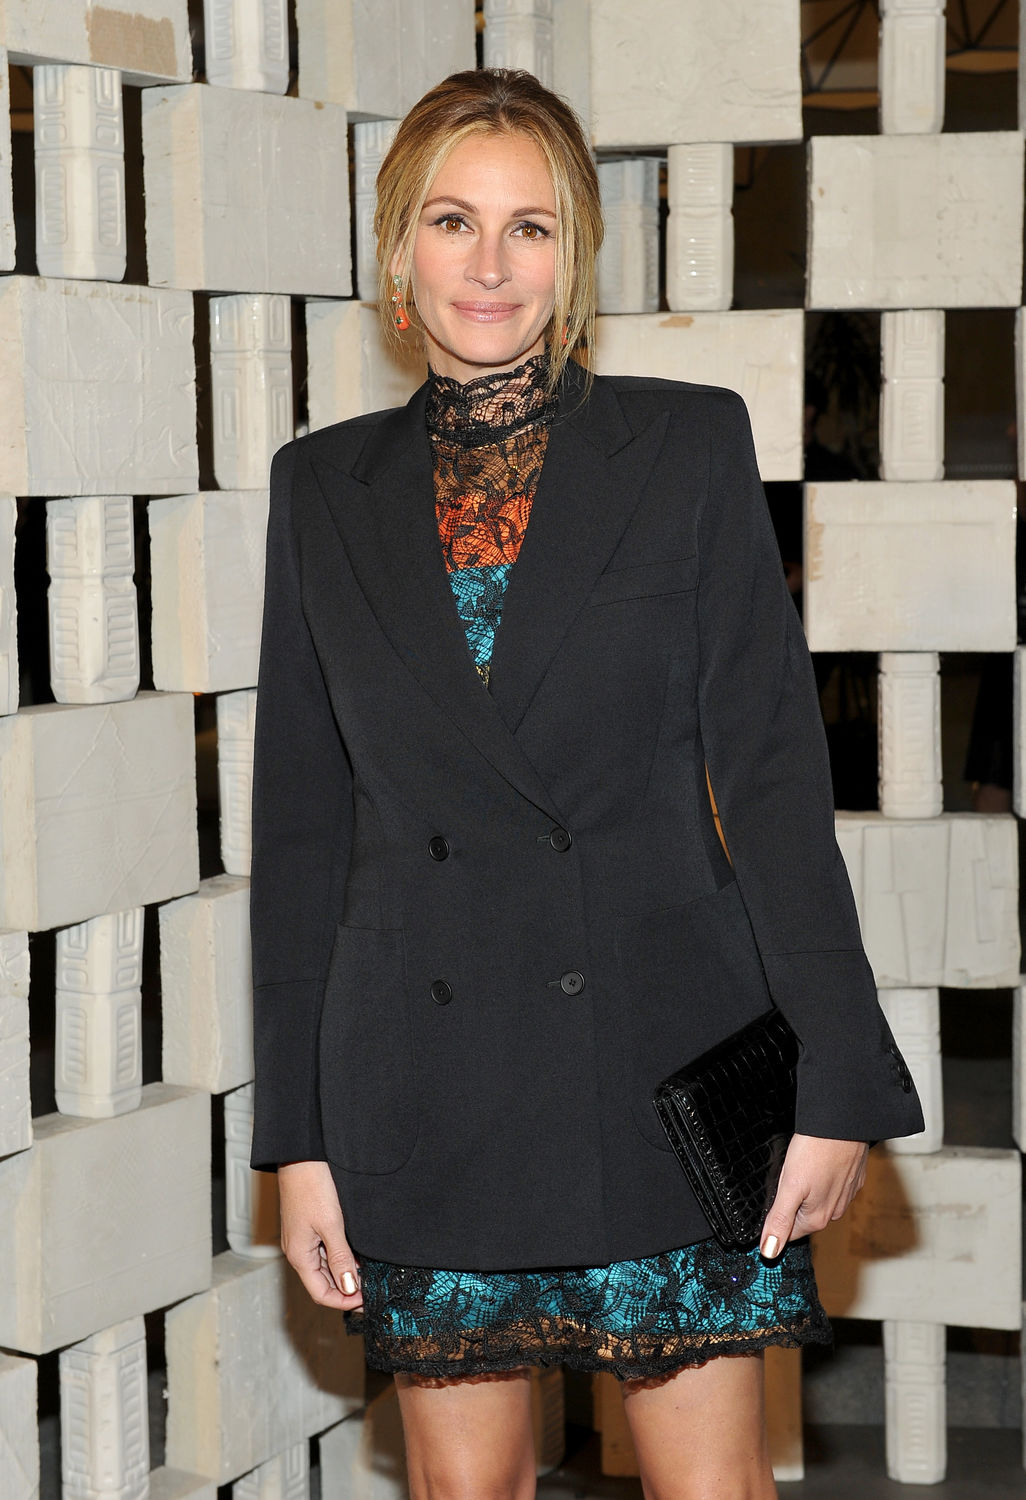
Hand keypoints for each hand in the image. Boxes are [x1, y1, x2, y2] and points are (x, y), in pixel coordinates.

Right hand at [277, 1160, 362, 1310]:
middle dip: (346, 1290)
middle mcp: (299, 1252)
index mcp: (300, 1256)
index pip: (321, 1294)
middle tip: (372, 1289)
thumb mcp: (331, 1225)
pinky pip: (325, 1252)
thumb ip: (341, 1258)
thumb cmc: (311, 1187)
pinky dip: (341, 1258)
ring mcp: (303, 1240)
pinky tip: (357, 1254)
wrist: (301, 1157)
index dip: (344, 1301)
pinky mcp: (308, 1228)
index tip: (367, 1299)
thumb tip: (349, 1288)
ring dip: (344, 1273)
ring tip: (368, 1273)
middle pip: (322, 1284)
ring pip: (325, 1268)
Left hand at [759, 1133, 867, 1258]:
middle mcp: (834, 1211)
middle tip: (787, 1174)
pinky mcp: (853, 1178)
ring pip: (817, 1199)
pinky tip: (817, 1161)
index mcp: (817, 1217)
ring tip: (802, 1165)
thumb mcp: (789, 1185)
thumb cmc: (816, 1149)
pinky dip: (822, 1176)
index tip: (772, 1198)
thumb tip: (769, 1251)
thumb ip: (779, 1219)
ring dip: (806, 1188)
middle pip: (802, 1215)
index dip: (775, 1218)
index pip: (788, 1232)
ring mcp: (846, 1194)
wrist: (843, 1121)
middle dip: (790, 1200)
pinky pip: (832, 1184)